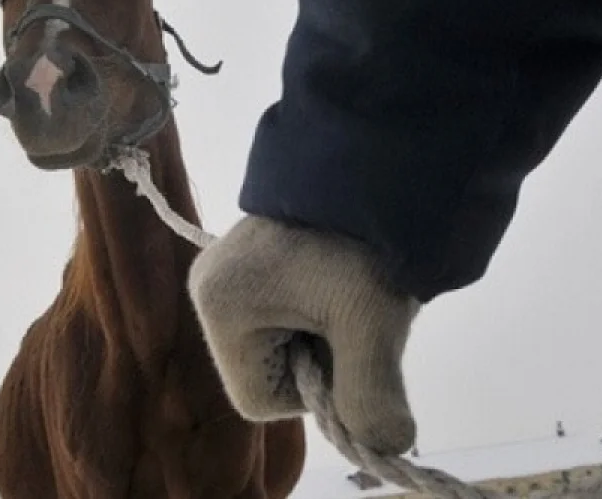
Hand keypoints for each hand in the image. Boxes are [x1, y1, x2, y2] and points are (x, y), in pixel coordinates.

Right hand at [187, 215, 420, 454]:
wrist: (377, 153)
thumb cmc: (363, 236)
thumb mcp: (372, 320)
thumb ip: (373, 394)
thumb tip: (391, 446)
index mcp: (219, 307)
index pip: (262, 401)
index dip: (316, 391)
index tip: (351, 343)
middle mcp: (210, 290)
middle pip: (271, 372)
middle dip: (324, 357)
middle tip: (359, 310)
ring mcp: (228, 270)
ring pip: (283, 343)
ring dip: (329, 332)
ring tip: (356, 287)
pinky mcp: (253, 257)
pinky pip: (287, 311)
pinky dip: (325, 308)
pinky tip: (346, 276)